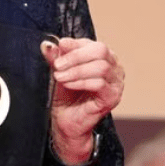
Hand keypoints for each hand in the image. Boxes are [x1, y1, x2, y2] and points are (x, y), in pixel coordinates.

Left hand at [42, 37, 123, 160]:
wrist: (66, 121)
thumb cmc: (66, 96)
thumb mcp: (58, 72)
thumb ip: (55, 58)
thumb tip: (48, 45)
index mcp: (104, 57)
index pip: (93, 44)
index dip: (75, 44)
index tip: (60, 46)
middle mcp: (114, 67)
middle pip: (100, 51)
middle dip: (76, 56)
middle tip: (58, 65)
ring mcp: (116, 83)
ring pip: (101, 67)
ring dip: (76, 70)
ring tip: (60, 77)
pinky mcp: (113, 97)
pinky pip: (100, 84)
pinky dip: (81, 82)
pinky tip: (69, 84)